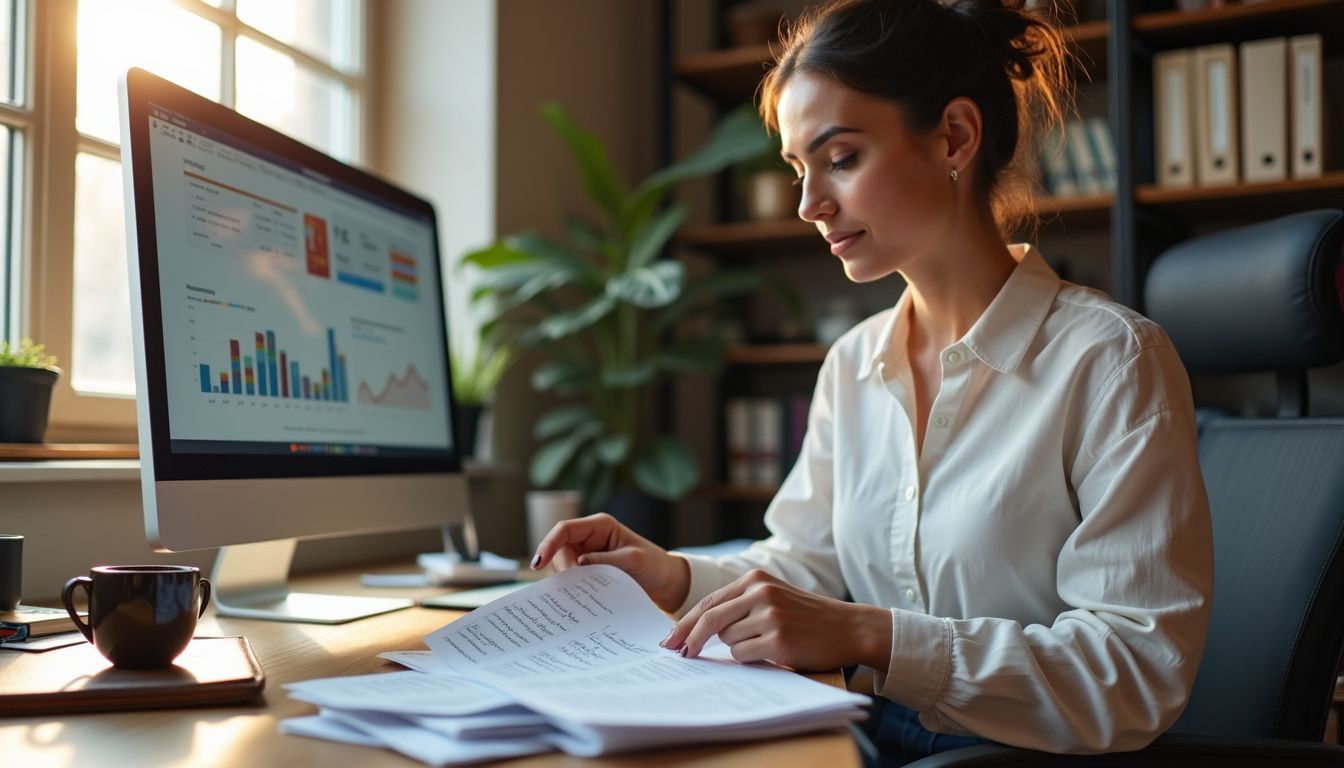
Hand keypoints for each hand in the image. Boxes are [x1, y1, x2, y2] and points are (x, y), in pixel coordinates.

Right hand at [530, 513, 689, 612]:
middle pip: (559, 550)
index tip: (539, 563)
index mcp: (600, 526)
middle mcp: (590, 537)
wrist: (666, 582)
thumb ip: (606, 561)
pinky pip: (572, 578)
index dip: (548, 544)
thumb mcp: (633, 560)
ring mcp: (588, 554)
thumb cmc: (653, 564)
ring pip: (563, 566)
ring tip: (587, 593)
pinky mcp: (589, 571)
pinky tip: (583, 598)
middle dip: (563, 569)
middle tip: (577, 588)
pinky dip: (574, 588)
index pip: (565, 530)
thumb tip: (578, 564)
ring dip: (569, 581)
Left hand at [661, 569, 891, 671]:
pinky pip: (744, 656)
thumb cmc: (807, 617)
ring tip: (766, 643)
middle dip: (691, 640)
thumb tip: (698, 630)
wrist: (849, 627)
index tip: (669, 640)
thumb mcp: (773, 597)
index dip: (685, 622)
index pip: (710, 601)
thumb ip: (740, 606)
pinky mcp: (779, 641)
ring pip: (728, 641)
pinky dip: (751, 659)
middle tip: (679, 654)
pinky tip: (773, 652)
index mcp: (756, 579)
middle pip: (709, 620)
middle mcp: (761, 593)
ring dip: (738, 648)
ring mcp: (770, 616)